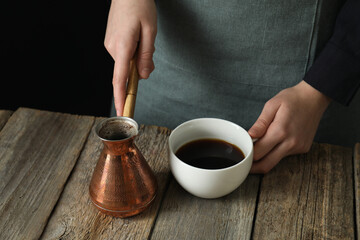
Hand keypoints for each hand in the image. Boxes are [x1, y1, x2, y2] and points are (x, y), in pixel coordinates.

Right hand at [104, 0, 156, 115]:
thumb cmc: (140, 6)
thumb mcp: (150, 31)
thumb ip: (147, 56)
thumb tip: (144, 76)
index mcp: (122, 46)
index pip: (120, 79)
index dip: (121, 97)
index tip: (122, 112)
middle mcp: (112, 48)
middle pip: (127, 70)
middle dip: (140, 68)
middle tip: (150, 50)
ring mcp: (109, 45)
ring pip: (126, 62)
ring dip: (138, 58)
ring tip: (143, 37)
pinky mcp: (111, 42)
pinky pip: (123, 55)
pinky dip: (133, 52)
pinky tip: (137, 37)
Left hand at [248, 81, 330, 173]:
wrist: (314, 97)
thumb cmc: (292, 99)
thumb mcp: (272, 105)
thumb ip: (260, 123)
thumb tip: (249, 136)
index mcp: (280, 131)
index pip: (258, 152)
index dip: (248, 153)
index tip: (242, 149)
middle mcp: (290, 143)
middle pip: (266, 165)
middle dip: (253, 166)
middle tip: (244, 162)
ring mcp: (298, 147)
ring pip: (275, 162)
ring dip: (264, 159)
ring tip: (257, 149)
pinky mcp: (303, 149)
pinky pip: (285, 156)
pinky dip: (276, 152)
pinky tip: (274, 142)